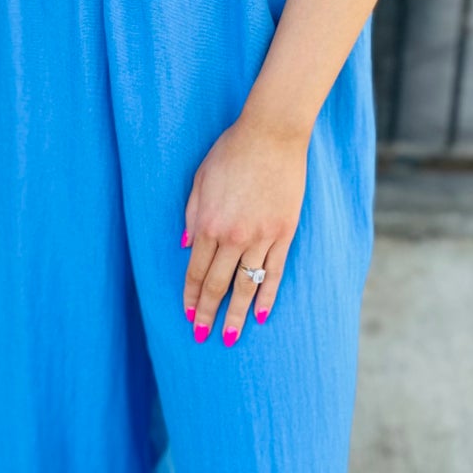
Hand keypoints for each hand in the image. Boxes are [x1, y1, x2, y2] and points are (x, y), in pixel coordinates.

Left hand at [181, 111, 308, 344]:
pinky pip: (274, 271)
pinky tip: (261, 314)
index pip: (196, 271)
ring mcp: (262, 236)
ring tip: (231, 338)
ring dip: (237, 314)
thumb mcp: (199, 180)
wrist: (271, 134)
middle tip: (202, 335)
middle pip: (218, 284)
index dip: (191, 296)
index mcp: (208, 223)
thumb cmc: (231, 152)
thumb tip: (186, 248)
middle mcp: (234, 236)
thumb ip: (191, 216)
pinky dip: (267, 295)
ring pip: (247, 285)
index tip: (187, 316)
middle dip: (208, 313)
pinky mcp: (285, 232)